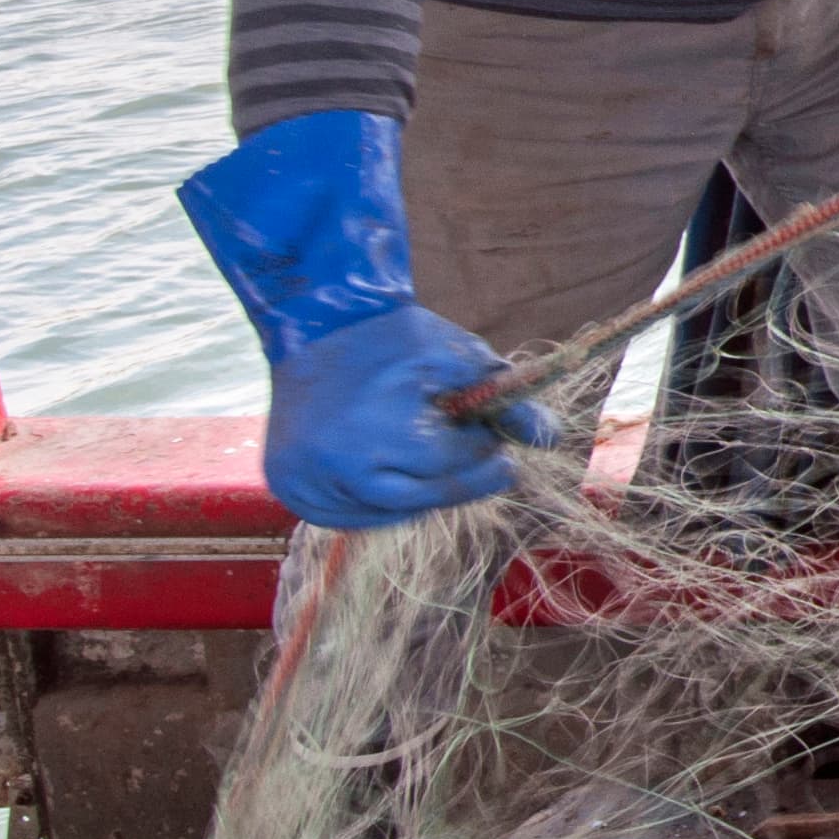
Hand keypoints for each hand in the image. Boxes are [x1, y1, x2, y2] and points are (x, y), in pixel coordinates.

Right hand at [179, 110, 556, 528]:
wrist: (317, 324)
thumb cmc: (399, 340)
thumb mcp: (461, 360)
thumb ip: (506, 402)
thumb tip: (552, 439)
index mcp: (377, 428)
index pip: (450, 464)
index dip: (482, 453)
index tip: (496, 443)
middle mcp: (335, 462)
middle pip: (419, 498)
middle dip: (460, 482)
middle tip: (489, 468)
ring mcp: (304, 477)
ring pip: (383, 513)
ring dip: (419, 497)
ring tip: (434, 462)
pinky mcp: (286, 484)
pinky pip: (346, 513)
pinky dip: (377, 504)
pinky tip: (397, 477)